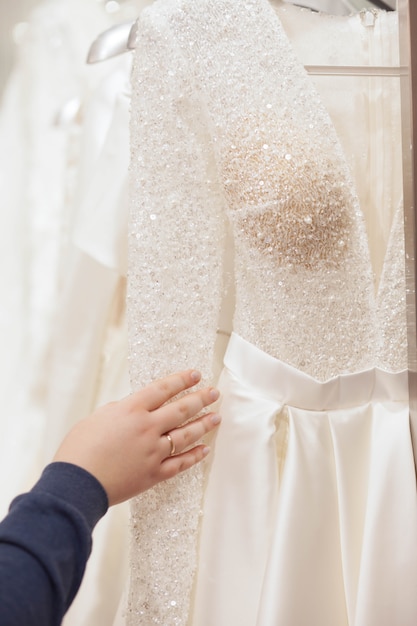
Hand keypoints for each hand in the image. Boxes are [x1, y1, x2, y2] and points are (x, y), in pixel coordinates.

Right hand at [53, 370, 220, 504]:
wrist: (76, 484)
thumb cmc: (79, 449)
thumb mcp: (97, 418)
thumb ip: (119, 411)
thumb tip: (133, 409)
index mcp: (131, 410)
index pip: (163, 389)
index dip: (181, 380)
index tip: (196, 374)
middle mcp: (147, 427)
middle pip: (181, 409)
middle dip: (201, 399)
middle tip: (215, 392)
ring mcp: (153, 451)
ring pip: (186, 435)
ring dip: (204, 424)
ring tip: (217, 417)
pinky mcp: (154, 474)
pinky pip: (180, 464)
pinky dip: (194, 457)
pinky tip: (205, 450)